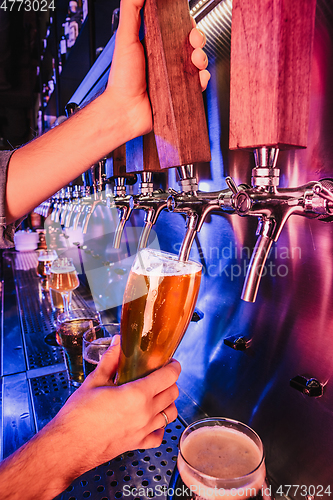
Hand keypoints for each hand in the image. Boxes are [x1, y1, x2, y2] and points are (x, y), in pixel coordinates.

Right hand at [51, 335, 180, 475]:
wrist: (68, 446)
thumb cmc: (78, 416)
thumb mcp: (94, 380)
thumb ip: (110, 359)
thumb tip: (117, 343)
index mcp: (137, 394)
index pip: (169, 376)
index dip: (173, 366)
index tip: (170, 362)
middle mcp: (145, 413)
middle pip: (173, 393)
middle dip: (170, 381)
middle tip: (160, 374)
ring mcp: (143, 430)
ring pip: (171, 413)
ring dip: (167, 402)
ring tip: (156, 394)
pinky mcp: (137, 444)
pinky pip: (159, 435)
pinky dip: (160, 426)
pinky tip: (150, 418)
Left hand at [105, 0, 209, 140]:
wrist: (126, 111)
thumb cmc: (122, 80)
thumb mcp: (125, 38)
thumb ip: (131, 10)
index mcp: (155, 46)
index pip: (176, 30)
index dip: (186, 25)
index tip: (187, 23)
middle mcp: (166, 62)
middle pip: (191, 45)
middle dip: (198, 39)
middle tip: (193, 41)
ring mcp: (174, 78)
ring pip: (198, 63)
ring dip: (202, 57)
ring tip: (196, 60)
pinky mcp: (180, 95)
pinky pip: (198, 84)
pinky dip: (202, 80)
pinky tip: (198, 78)